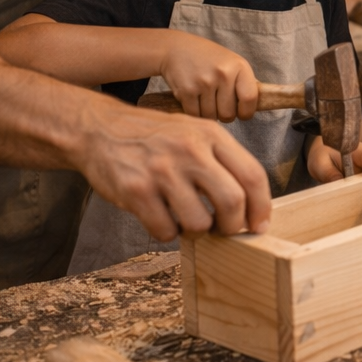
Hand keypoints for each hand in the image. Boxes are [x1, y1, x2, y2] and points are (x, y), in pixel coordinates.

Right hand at [76, 106, 272, 240]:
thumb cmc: (155, 137)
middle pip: (232, 201)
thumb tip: (250, 202)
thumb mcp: (195, 132)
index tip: (259, 225)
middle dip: (234, 226)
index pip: (252, 175)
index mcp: (211, 135)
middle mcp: (190, 150)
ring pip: (199, 222)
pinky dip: (168, 233)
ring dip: (198, 231)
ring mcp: (162, 170)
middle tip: (226, 231)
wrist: (100, 129)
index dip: (261, 207)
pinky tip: (162, 218)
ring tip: (188, 220)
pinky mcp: (136, 191)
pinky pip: (165, 230)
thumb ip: (223, 160)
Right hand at [156, 33, 259, 122]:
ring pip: (211, 116)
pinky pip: (195, 114)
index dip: (246, 112)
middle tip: (219, 105)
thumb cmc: (208, 58)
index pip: (250, 99)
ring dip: (209, 113)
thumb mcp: (231, 62)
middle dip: (224, 115)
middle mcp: (223, 74)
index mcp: (239, 66)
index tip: (242, 114)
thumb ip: (243, 82)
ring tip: (206, 99)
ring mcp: (204, 82)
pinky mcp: (187, 90)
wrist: (176, 48)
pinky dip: (194, 112)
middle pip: (229, 114)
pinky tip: (194, 100)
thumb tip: (256, 105)